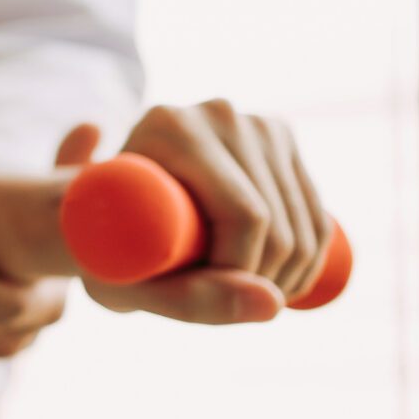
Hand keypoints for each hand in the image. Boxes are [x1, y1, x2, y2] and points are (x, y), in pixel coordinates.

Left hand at [63, 105, 334, 318]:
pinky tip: (282, 283)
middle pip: (276, 220)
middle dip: (264, 281)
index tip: (208, 297)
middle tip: (224, 304)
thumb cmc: (103, 247)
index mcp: (168, 127)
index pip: (243, 214)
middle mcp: (215, 113)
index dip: (241, 272)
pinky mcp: (280, 137)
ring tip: (244, 297)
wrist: (107, 208)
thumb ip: (190, 301)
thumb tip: (274, 304)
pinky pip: (315, 212)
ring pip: (303, 223)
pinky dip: (309, 260)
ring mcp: (253, 122)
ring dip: (289, 279)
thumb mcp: (126, 286)